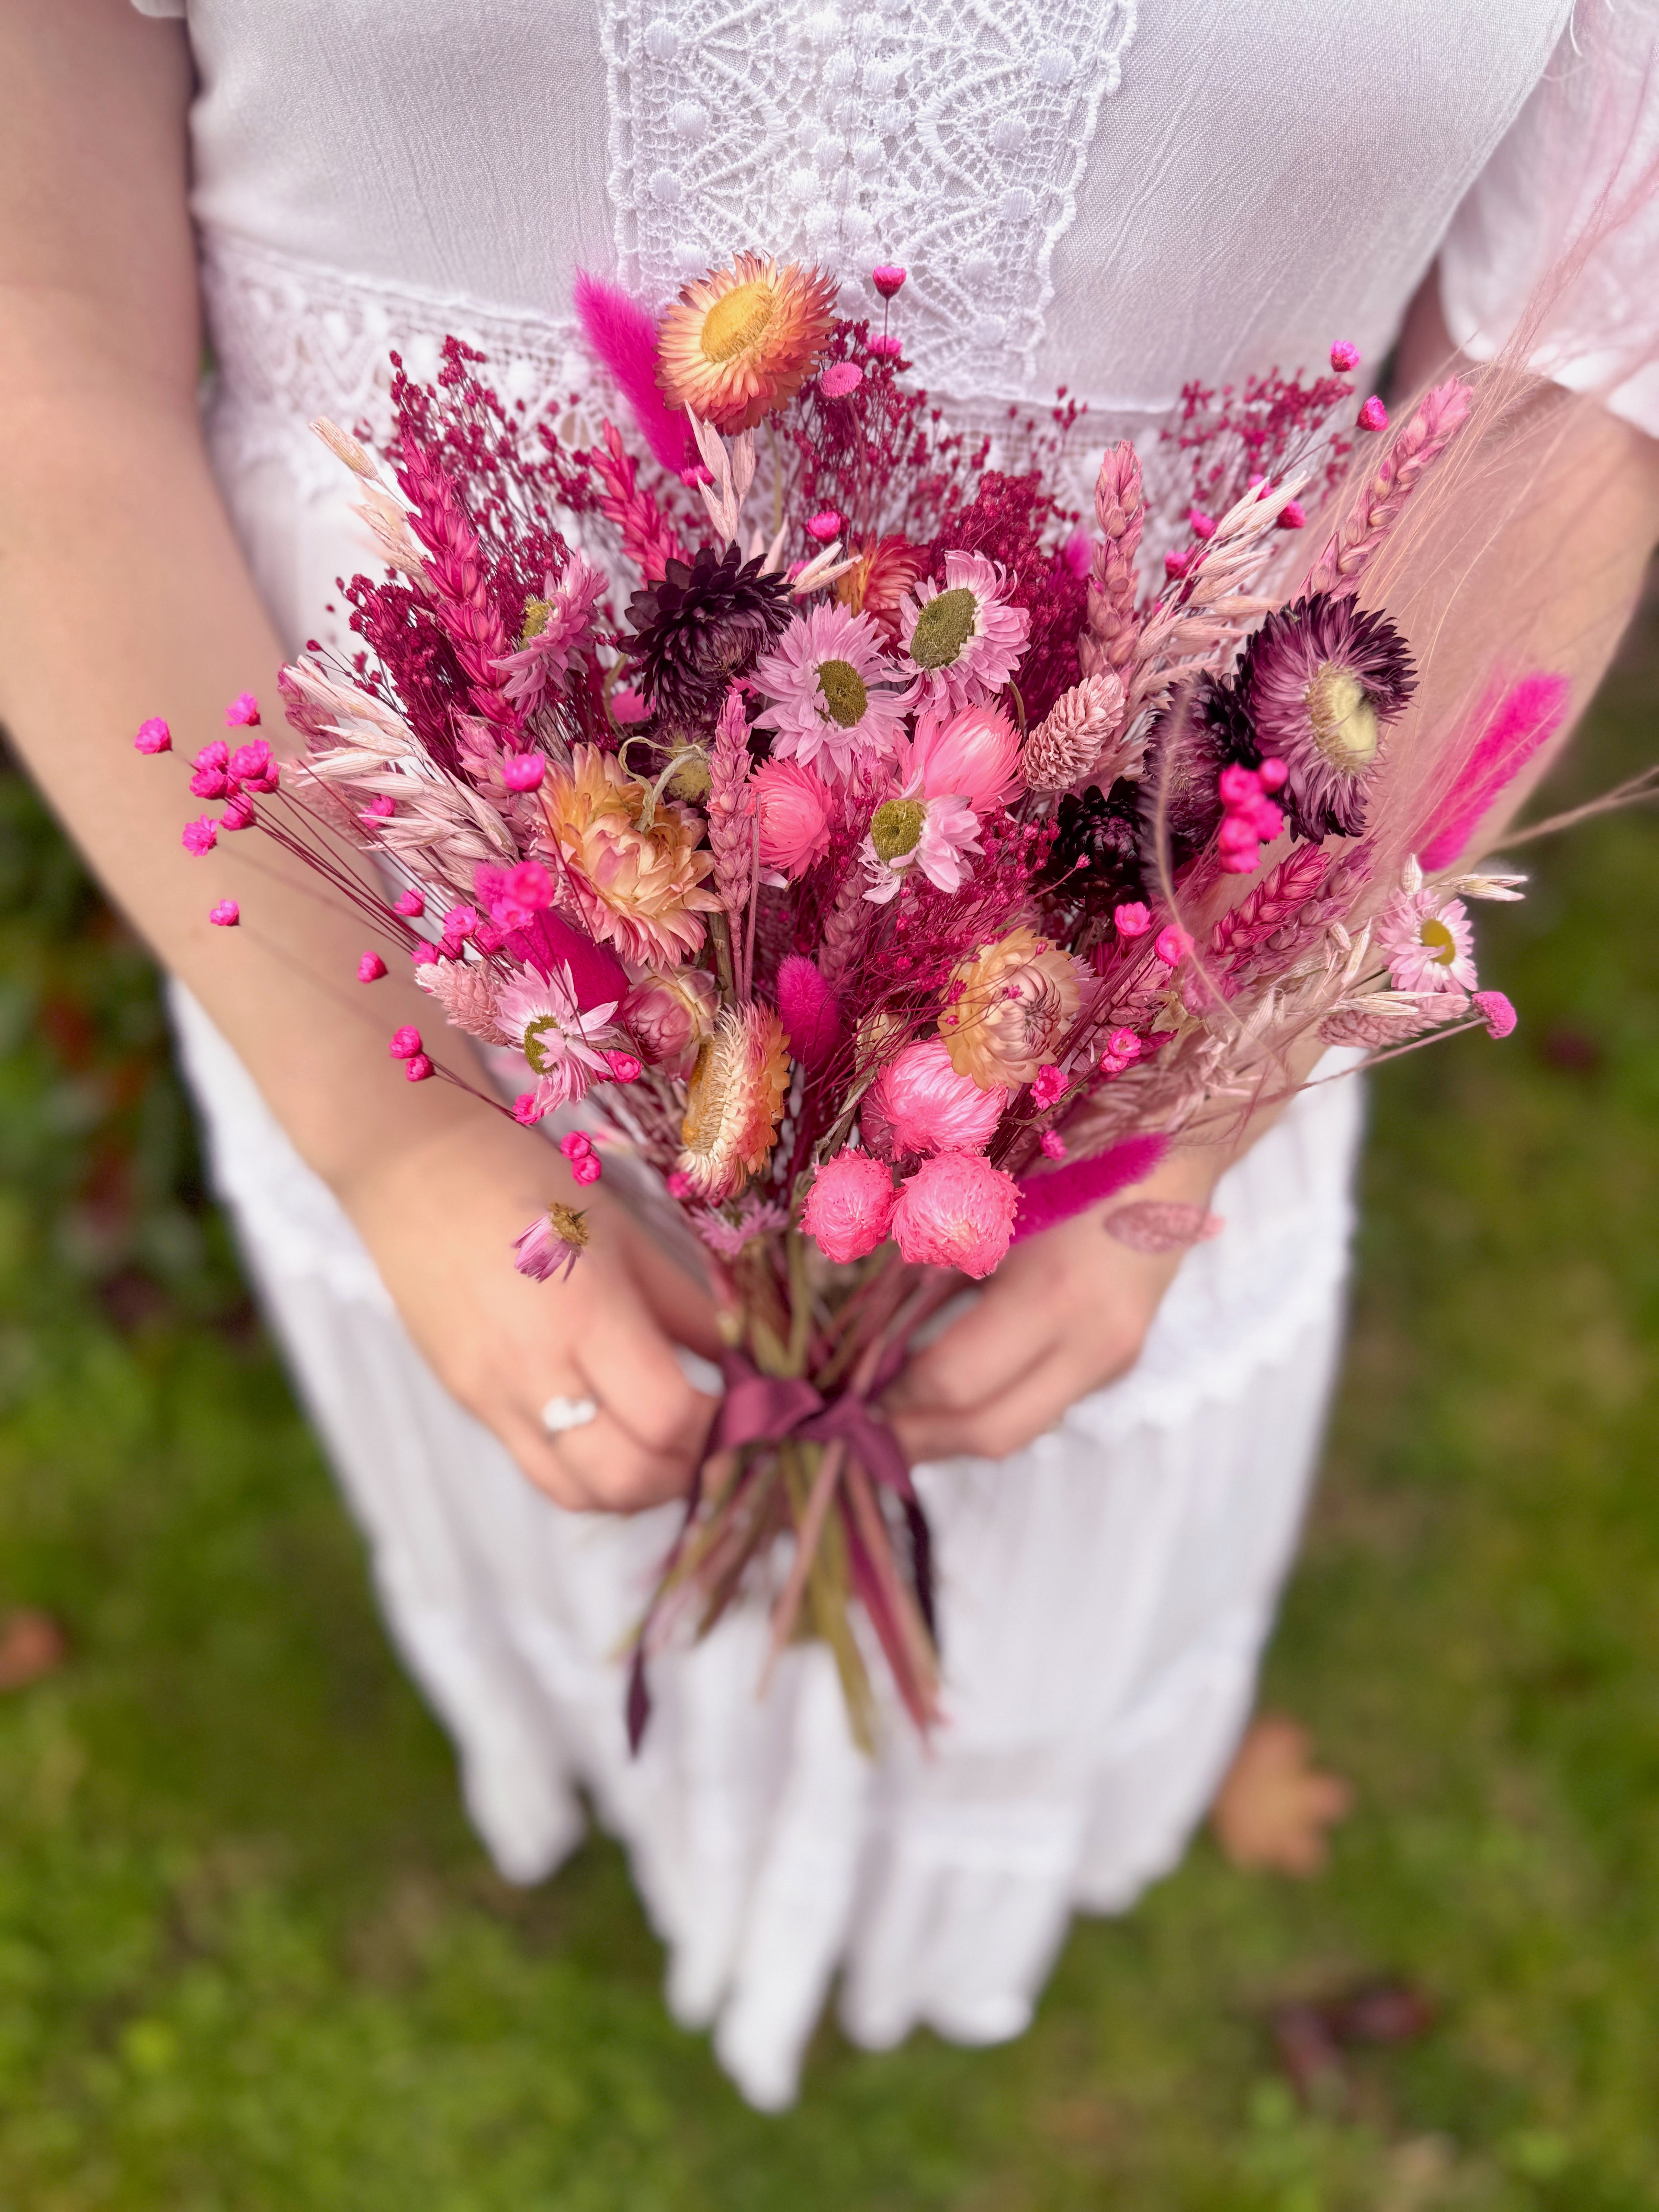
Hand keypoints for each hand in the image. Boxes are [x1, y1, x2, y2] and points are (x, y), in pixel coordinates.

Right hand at [340, 1109, 722, 1512]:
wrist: (413, 1169)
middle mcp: (534, 1370)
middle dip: (685, 1470)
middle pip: (627, 1478)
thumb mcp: (624, 1232)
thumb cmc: (529, 1182)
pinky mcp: (467, 1404)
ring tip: (663, 1445)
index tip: (736, 1398)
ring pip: (578, 1494)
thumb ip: (686, 1304)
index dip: (716, 1424)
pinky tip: (612, 1433)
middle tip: (708, 1433)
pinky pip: (539, 1469)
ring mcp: (492, 1396)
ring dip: (636, 1487)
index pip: (668, 1418)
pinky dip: (589, 1472)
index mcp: (585, 1313)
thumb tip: (744, 1359)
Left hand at [883, 1148, 1223, 1464]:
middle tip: (865, 1431)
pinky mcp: (1121, 1357)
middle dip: (920, 1440)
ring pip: (1021, 1428)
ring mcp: (1116, 1356)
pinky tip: (951, 1393)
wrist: (1172, 1144)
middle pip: (992, 1432)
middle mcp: (1095, 1341)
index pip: (955, 1380)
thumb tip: (871, 1338)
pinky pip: (1044, 1402)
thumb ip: (931, 1266)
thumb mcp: (987, 1202)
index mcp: (1055, 1292)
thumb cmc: (1070, 1148)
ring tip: (899, 1419)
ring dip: (954, 1432)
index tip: (850, 1395)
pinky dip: (992, 1404)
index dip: (896, 1396)